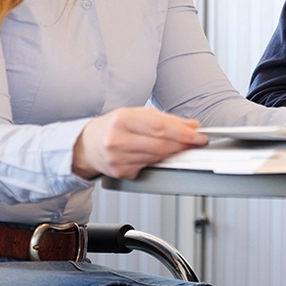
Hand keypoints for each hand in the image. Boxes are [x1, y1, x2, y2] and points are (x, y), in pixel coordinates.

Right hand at [72, 106, 207, 179]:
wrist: (87, 144)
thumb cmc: (113, 126)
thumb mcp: (136, 113)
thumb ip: (165, 118)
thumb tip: (191, 125)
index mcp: (123, 119)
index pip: (160, 127)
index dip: (183, 132)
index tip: (198, 135)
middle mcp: (118, 139)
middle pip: (160, 145)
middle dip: (183, 144)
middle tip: (196, 142)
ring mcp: (117, 158)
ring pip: (156, 158)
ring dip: (173, 153)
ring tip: (181, 146)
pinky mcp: (120, 172)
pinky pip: (148, 167)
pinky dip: (158, 161)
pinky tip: (159, 154)